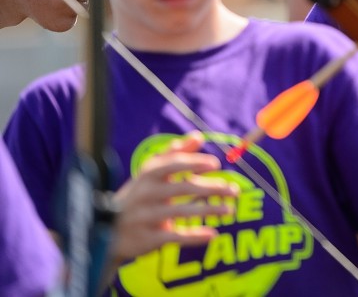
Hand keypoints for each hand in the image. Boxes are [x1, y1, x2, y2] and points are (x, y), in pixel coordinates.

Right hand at [110, 133, 239, 262]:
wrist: (105, 230)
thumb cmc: (137, 195)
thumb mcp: (149, 173)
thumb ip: (174, 154)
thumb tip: (199, 136)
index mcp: (148, 175)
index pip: (174, 164)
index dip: (196, 163)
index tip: (216, 164)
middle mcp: (147, 194)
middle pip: (185, 188)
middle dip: (212, 188)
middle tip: (234, 190)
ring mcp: (147, 217)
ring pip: (183, 212)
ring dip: (210, 211)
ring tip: (230, 210)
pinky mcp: (148, 239)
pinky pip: (176, 237)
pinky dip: (195, 236)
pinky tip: (212, 234)